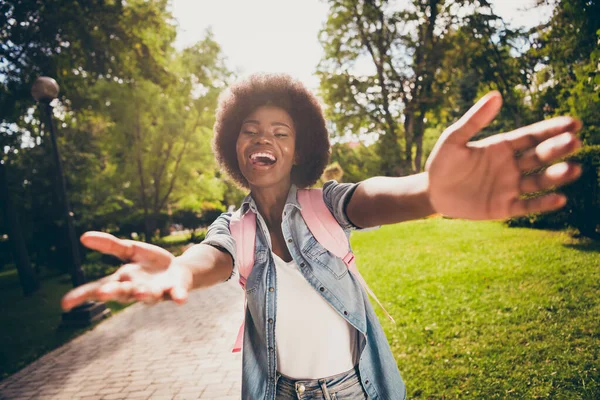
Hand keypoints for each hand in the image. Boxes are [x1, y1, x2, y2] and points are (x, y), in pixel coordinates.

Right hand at [61, 232, 192, 310]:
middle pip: (123, 293)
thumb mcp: (130, 251)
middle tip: (102, 293)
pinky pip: (177, 295)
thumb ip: (110, 245)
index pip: (99, 288)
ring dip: (144, 295)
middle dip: (114, 293)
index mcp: (123, 280)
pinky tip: (181, 299)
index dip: (83, 295)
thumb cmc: (150, 263)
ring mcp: (158, 292)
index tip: (65, 303)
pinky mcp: (176, 290)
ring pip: (149, 296)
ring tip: (141, 291)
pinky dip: (179, 297)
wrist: (180, 270)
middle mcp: (137, 289)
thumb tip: (83, 236)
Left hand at [426, 91, 582, 219]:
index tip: (572, 123)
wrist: (432, 192)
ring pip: (538, 181)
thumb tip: (496, 94)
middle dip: (557, 149)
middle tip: (574, 142)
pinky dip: (542, 203)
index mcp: (502, 146)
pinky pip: (526, 205)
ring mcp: (509, 187)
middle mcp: (511, 166)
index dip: (551, 129)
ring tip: (574, 169)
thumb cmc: (442, 163)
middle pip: (539, 156)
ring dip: (556, 175)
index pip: (532, 136)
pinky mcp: (504, 207)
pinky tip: (559, 199)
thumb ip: (474, 120)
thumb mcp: (454, 139)